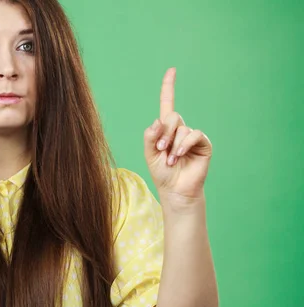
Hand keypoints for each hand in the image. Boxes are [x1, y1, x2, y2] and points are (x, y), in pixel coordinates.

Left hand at [144, 68, 212, 203]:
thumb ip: (150, 137)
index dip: (169, 87)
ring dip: (172, 145)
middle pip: (172, 116)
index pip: (167, 104)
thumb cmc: (162, 173)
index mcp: (165, 129)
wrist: (175, 190)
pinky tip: (179, 155)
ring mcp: (192, 136)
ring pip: (181, 128)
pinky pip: (193, 134)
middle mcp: (180, 129)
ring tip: (171, 160)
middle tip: (160, 149)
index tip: (172, 70)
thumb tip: (157, 121)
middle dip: (164, 132)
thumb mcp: (150, 154)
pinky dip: (184, 144)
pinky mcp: (203, 143)